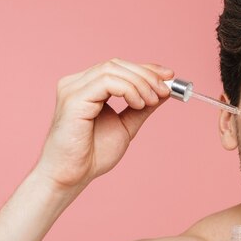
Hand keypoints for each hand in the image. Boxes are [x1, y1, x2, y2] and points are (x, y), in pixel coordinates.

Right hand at [34, 58, 173, 190]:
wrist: (72, 176)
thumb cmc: (92, 154)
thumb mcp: (125, 125)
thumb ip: (141, 108)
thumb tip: (164, 92)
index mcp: (86, 88)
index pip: (118, 67)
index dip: (145, 69)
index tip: (169, 77)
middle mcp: (76, 83)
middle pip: (116, 64)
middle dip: (146, 74)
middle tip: (165, 90)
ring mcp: (72, 89)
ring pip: (112, 69)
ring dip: (140, 83)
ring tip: (151, 102)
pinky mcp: (73, 99)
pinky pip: (106, 82)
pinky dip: (128, 89)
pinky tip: (138, 104)